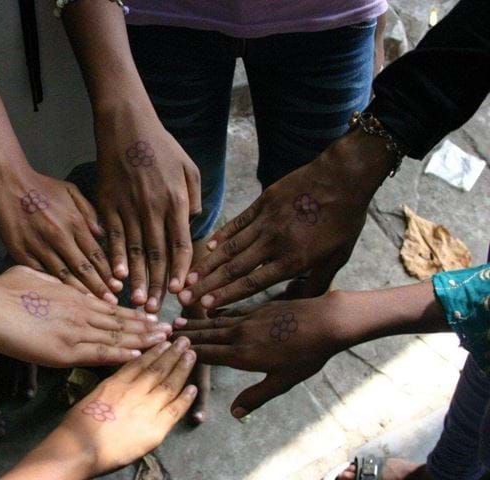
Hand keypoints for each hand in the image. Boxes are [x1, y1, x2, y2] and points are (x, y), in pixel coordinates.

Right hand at [0, 168, 122, 302]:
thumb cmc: (41, 185)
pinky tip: (60, 299)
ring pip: (63, 275)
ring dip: (78, 292)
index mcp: (74, 222)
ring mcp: (39, 245)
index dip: (108, 272)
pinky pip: (39, 273)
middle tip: (111, 303)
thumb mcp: (70, 191)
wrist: (8, 181)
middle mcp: (60, 236)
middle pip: (83, 268)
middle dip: (99, 287)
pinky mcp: (20, 251)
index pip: (96, 253)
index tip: (118, 286)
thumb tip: (102, 234)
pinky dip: (51, 287)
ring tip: (91, 306)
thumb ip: (89, 212)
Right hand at [0, 266, 171, 366]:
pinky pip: (100, 352)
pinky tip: (140, 356)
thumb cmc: (3, 287)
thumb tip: (59, 282)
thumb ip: (54, 282)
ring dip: (142, 340)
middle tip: (170, 330)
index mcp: (74, 295)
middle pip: (121, 321)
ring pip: (117, 336)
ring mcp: (75, 330)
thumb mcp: (35, 274)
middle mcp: (81, 311)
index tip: (151, 315)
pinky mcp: (65, 349)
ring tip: (164, 343)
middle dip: (147, 327)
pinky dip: (121, 354)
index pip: (112, 306)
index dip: (133, 313)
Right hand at [4, 338, 197, 478]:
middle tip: (185, 340)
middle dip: (172, 353)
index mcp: (115, 383)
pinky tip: (193, 387)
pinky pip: (174, 409)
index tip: (164, 341)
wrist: (79, 448)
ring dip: (182, 368)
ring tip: (192, 355)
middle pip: (157, 368)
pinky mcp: (155, 427)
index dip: (154, 351)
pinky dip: (185, 398)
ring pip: (169, 384)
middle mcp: (133, 391)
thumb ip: (109, 390)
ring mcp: (146, 408)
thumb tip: (118, 385)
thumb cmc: (76, 427)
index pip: (139, 362)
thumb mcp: (91, 398)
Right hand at [95, 106, 200, 312]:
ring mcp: (129, 207)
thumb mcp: (188, 166)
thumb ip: (194, 196)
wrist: (126, 125)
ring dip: (137, 279)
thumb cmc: (160, 145)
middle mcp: (154, 209)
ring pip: (135, 250)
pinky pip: (113, 236)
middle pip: (158, 255)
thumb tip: (193, 222)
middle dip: (158, 285)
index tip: (181, 291)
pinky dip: (115, 258)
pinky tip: (117, 277)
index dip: (181, 270)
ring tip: (137, 303)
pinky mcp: (108, 204)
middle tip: (156, 311)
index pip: (181, 244)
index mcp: (176, 201)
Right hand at [174, 293, 350, 417]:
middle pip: (206, 335)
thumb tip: (234, 414)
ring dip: (196, 323)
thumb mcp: (283, 381)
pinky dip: (215, 312)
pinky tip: (209, 311)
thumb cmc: (307, 355)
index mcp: (243, 354)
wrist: (326, 321)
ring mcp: (249, 318)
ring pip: (215, 322)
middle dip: (184, 336)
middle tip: (163, 334)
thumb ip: (256, 396)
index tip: (166, 351)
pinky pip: (230, 310)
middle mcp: (240, 334)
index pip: (207, 354)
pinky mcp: (258, 308)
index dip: (187, 354)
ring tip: (177, 322)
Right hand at [179, 131, 393, 309]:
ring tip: (188, 277)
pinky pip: (236, 223)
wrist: (343, 177)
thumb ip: (317, 282)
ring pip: (230, 247)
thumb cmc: (344, 220)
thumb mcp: (338, 257)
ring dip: (207, 264)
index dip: (227, 295)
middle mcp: (273, 243)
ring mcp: (265, 222)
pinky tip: (206, 247)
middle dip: (206, 285)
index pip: (252, 283)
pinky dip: (220, 236)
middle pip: (233, 268)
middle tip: (183, 296)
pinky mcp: (262, 204)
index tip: (206, 306)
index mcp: (292, 260)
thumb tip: (301, 304)